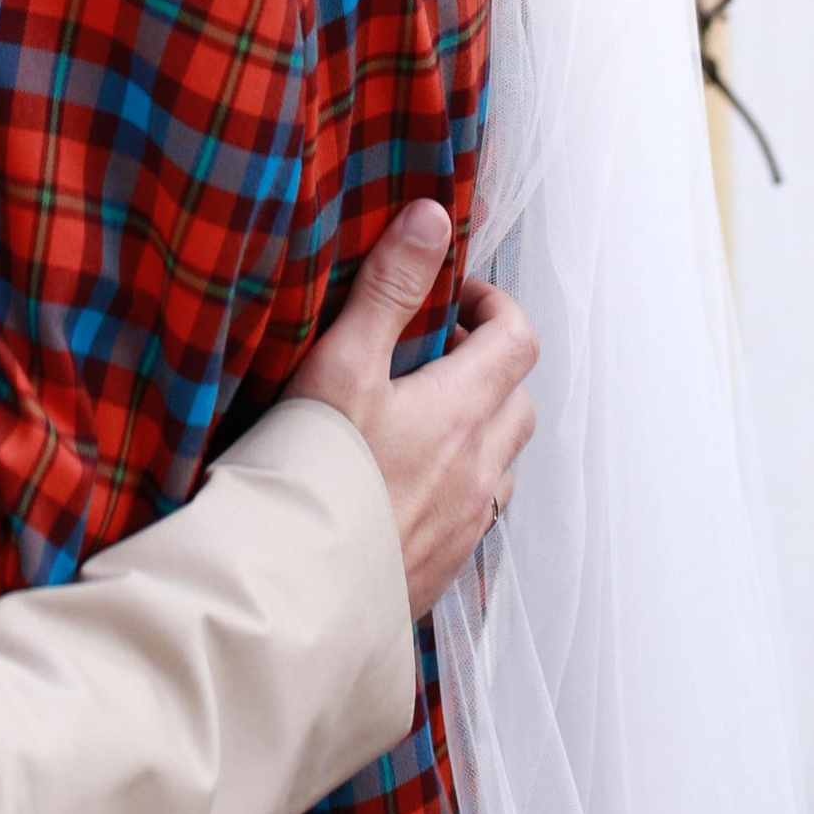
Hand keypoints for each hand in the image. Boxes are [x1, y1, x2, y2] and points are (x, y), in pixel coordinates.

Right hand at [282, 203, 536, 617]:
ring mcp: (466, 526)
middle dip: (487, 368)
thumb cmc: (313, 472)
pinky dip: (457, 486)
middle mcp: (479, 471)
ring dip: (476, 432)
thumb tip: (431, 218)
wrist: (294, 595)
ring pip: (501, 463)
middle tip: (427, 356)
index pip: (518, 339)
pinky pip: (475, 515)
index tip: (448, 300)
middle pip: (518, 401)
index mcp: (462, 411)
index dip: (492, 307)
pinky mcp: (443, 569)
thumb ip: (389, 288)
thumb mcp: (342, 362)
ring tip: (415, 421)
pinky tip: (402, 487)